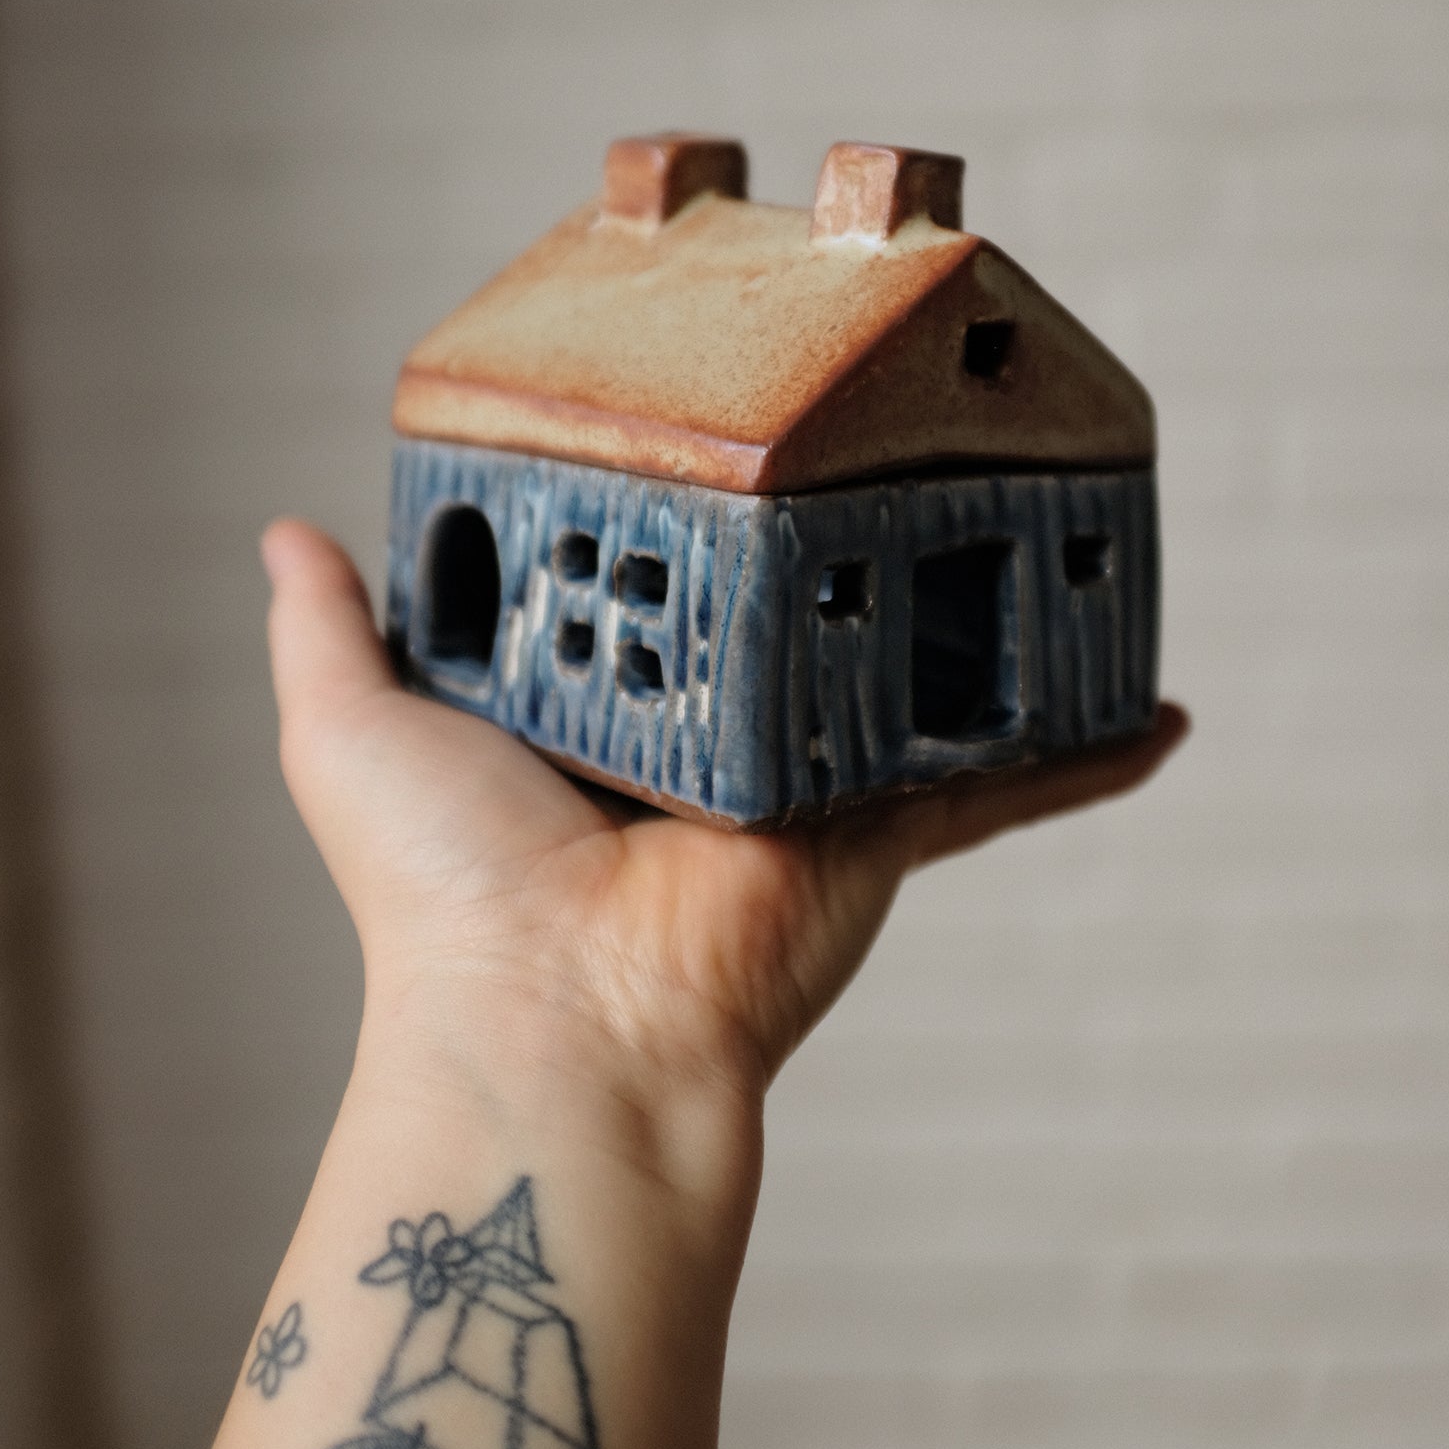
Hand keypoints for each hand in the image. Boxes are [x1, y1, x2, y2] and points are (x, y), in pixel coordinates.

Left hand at [262, 518, 1186, 1115]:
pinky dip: (1087, 755)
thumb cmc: (443, 885)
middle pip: (804, 608)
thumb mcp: (354, 726)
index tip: (744, 422)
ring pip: (919, 673)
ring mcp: (811, 773)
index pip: (663, 573)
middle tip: (924, 435)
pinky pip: (1006, 779)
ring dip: (990, 615)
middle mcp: (715, 728)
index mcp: (607, 696)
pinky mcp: (883, 823)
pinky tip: (1159, 711)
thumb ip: (326, 627)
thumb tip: (289, 531)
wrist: (555, 1025)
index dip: (696, 500)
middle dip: (861, 535)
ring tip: (1061, 529)